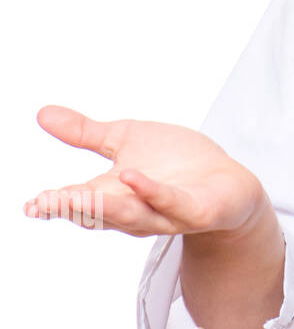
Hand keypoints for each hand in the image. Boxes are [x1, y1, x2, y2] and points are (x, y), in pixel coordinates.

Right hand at [25, 105, 268, 238]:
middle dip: (73, 208)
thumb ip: (86, 132)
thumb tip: (43, 114)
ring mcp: (166, 213)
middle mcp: (136, 209)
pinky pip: (173, 203)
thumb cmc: (177, 163)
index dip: (55, 205)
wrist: (228, 183)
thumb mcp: (127, 139)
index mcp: (114, 194)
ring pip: (132, 214)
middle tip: (45, 203)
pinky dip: (152, 193)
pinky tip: (132, 176)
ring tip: (78, 195)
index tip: (31, 205)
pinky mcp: (197, 210)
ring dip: (106, 206)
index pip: (79, 202)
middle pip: (99, 212)